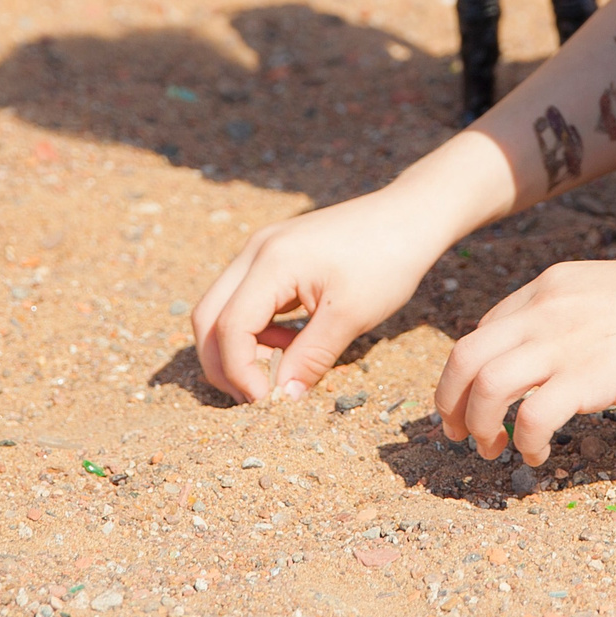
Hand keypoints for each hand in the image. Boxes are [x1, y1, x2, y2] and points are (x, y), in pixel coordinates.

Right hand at [191, 188, 449, 401]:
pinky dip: (254, 331)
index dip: (239, 371)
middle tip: (254, 397)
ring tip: (278, 371)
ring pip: (222, 309)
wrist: (408, 215)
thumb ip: (310, 359)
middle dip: (222, 363)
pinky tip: (289, 345)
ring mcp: (261, 250)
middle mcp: (255, 251)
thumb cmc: (386, 259)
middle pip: (207, 316)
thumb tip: (281, 398)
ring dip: (238, 348)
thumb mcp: (351, 316)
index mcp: (271, 261)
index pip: (229, 326)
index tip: (265, 400)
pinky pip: (244, 299)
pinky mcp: (273, 256)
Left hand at [433, 252, 615, 465]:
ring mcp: (562, 343)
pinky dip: (524, 444)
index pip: (482, 331)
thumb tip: (559, 352)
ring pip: (486, 387)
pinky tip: (538, 457)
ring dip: (478, 425)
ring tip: (492, 449)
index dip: (469, 373)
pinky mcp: (587, 377)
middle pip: (464, 356)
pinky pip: (531, 417)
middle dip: (448, 401)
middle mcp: (542, 311)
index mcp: (546, 289)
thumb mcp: (603, 290)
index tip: (474, 401)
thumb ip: (571, 314)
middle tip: (456, 434)